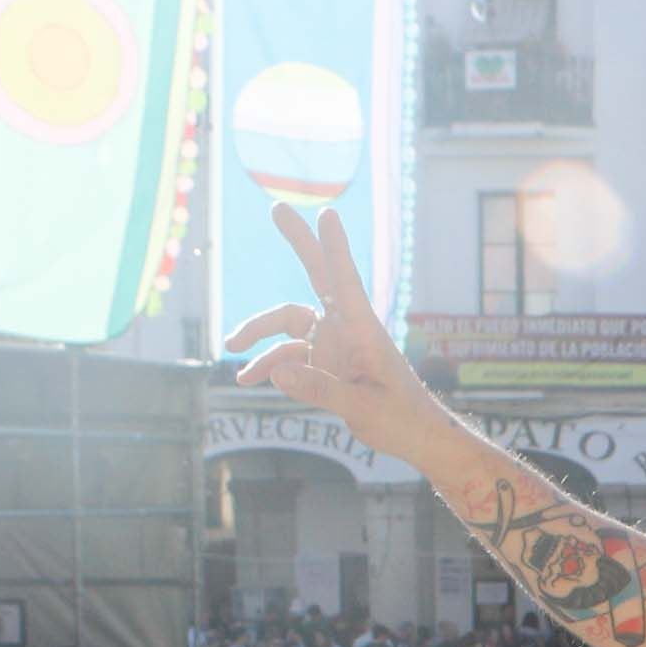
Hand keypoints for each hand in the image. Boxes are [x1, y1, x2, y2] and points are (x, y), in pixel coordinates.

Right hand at [225, 202, 447, 459]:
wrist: (415, 438)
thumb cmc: (402, 419)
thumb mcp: (362, 408)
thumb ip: (321, 390)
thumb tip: (275, 373)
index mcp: (364, 331)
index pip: (345, 281)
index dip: (335, 248)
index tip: (327, 214)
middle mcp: (346, 329)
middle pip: (317, 277)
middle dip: (299, 243)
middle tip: (277, 208)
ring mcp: (334, 345)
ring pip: (288, 326)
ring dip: (259, 335)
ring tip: (230, 350)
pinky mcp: (325, 364)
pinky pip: (289, 357)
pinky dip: (268, 366)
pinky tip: (247, 380)